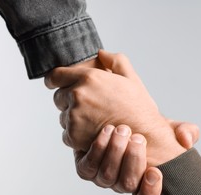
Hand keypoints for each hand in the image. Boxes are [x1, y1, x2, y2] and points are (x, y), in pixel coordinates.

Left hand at [46, 50, 185, 165]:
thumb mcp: (131, 78)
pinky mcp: (74, 135)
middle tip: (88, 108)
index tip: (55, 84)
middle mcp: (78, 95)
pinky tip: (93, 133)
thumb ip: (115, 60)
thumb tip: (101, 53)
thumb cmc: (139, 108)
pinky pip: (66, 134)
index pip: (55, 76)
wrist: (145, 136)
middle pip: (58, 97)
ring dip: (73, 119)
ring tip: (94, 122)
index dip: (54, 80)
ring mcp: (74, 116)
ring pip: (63, 117)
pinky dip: (76, 135)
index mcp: (89, 77)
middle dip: (68, 101)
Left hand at [74, 121, 199, 194]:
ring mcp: (102, 178)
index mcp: (142, 184)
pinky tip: (107, 131)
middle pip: (126, 185)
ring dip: (115, 151)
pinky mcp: (86, 168)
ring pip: (107, 175)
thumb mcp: (168, 130)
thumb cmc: (145, 130)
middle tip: (137, 138)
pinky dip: (98, 148)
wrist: (115, 119)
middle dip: (133, 161)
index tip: (155, 171)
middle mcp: (121, 184)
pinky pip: (88, 167)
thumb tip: (187, 140)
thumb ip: (185, 132)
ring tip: (122, 130)